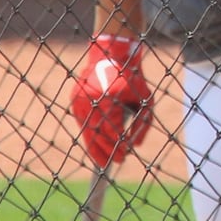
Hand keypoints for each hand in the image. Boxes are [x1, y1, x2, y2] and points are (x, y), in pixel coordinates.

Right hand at [70, 35, 152, 166]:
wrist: (112, 55)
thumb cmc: (133, 79)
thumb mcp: (145, 99)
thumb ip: (143, 123)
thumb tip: (135, 146)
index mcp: (112, 97)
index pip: (112, 129)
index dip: (117, 146)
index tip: (123, 158)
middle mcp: (93, 98)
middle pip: (96, 133)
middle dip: (104, 151)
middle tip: (111, 164)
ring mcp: (80, 98)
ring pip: (86, 130)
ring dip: (93, 147)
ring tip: (101, 162)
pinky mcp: (74, 98)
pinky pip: (81, 122)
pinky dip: (88, 135)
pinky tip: (94, 146)